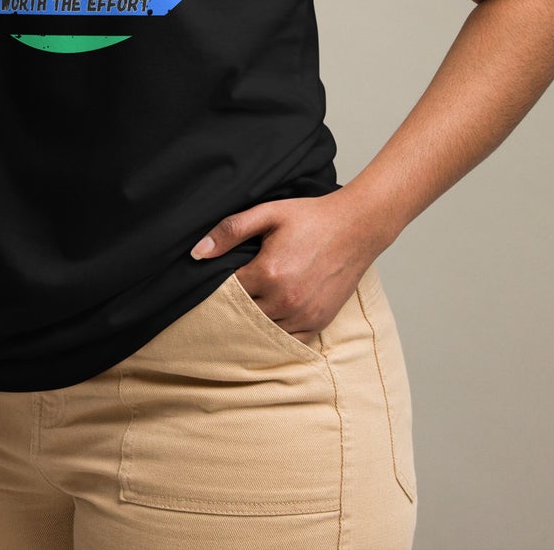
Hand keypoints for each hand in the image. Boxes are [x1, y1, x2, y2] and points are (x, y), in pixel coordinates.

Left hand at [190, 189, 390, 342]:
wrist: (356, 227)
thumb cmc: (310, 217)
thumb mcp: (266, 213)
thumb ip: (229, 231)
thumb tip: (197, 253)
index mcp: (269, 273)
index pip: (227, 292)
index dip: (217, 287)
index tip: (213, 280)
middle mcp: (286, 299)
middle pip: (243, 314)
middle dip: (232, 306)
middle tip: (225, 297)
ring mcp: (305, 315)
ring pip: (264, 330)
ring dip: (252, 321)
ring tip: (245, 306)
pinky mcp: (320, 322)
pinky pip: (289, 340)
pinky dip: (276, 333)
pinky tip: (267, 320)